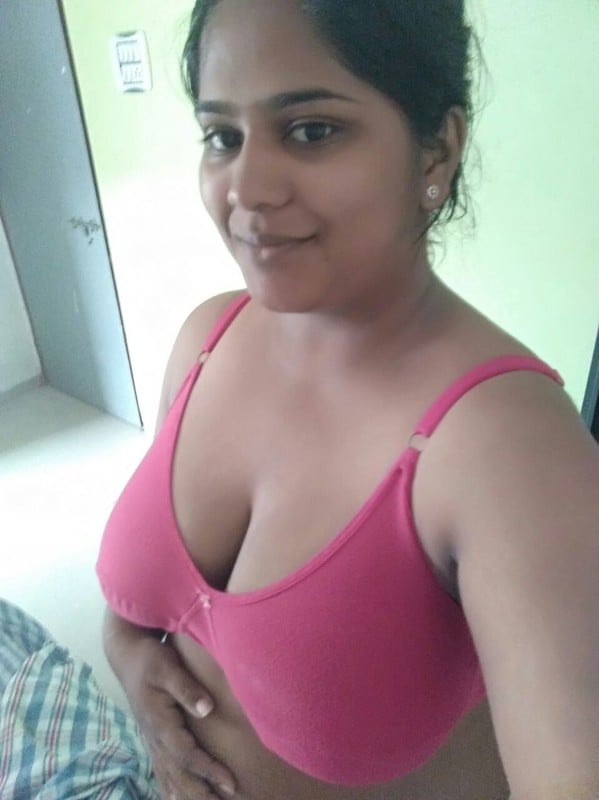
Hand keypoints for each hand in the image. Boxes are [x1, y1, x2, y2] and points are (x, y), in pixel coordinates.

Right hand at [121, 635, 236, 799]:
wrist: (128, 655)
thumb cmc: (151, 658)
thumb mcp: (169, 667)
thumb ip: (187, 688)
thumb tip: (207, 709)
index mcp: (160, 723)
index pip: (187, 756)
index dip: (209, 771)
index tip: (231, 783)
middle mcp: (154, 738)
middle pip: (178, 775)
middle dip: (202, 793)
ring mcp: (151, 740)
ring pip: (169, 777)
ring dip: (188, 795)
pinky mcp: (152, 737)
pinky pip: (162, 770)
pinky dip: (171, 787)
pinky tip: (177, 797)